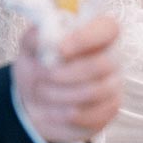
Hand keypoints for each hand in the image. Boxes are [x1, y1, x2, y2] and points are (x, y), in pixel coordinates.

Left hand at [14, 16, 121, 142]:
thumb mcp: (29, 49)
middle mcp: (110, 56)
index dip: (85, 38)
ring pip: (96, 91)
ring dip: (62, 94)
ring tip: (43, 92)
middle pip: (102, 64)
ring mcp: (113, 83)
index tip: (60, 50)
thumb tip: (45, 35)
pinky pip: (95, 114)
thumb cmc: (38, 69)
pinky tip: (54, 110)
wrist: (35, 103)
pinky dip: (67, 114)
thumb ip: (36, 37)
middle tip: (42, 76)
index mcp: (93, 33)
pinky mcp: (110, 107)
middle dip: (66, 73)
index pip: (107, 28)